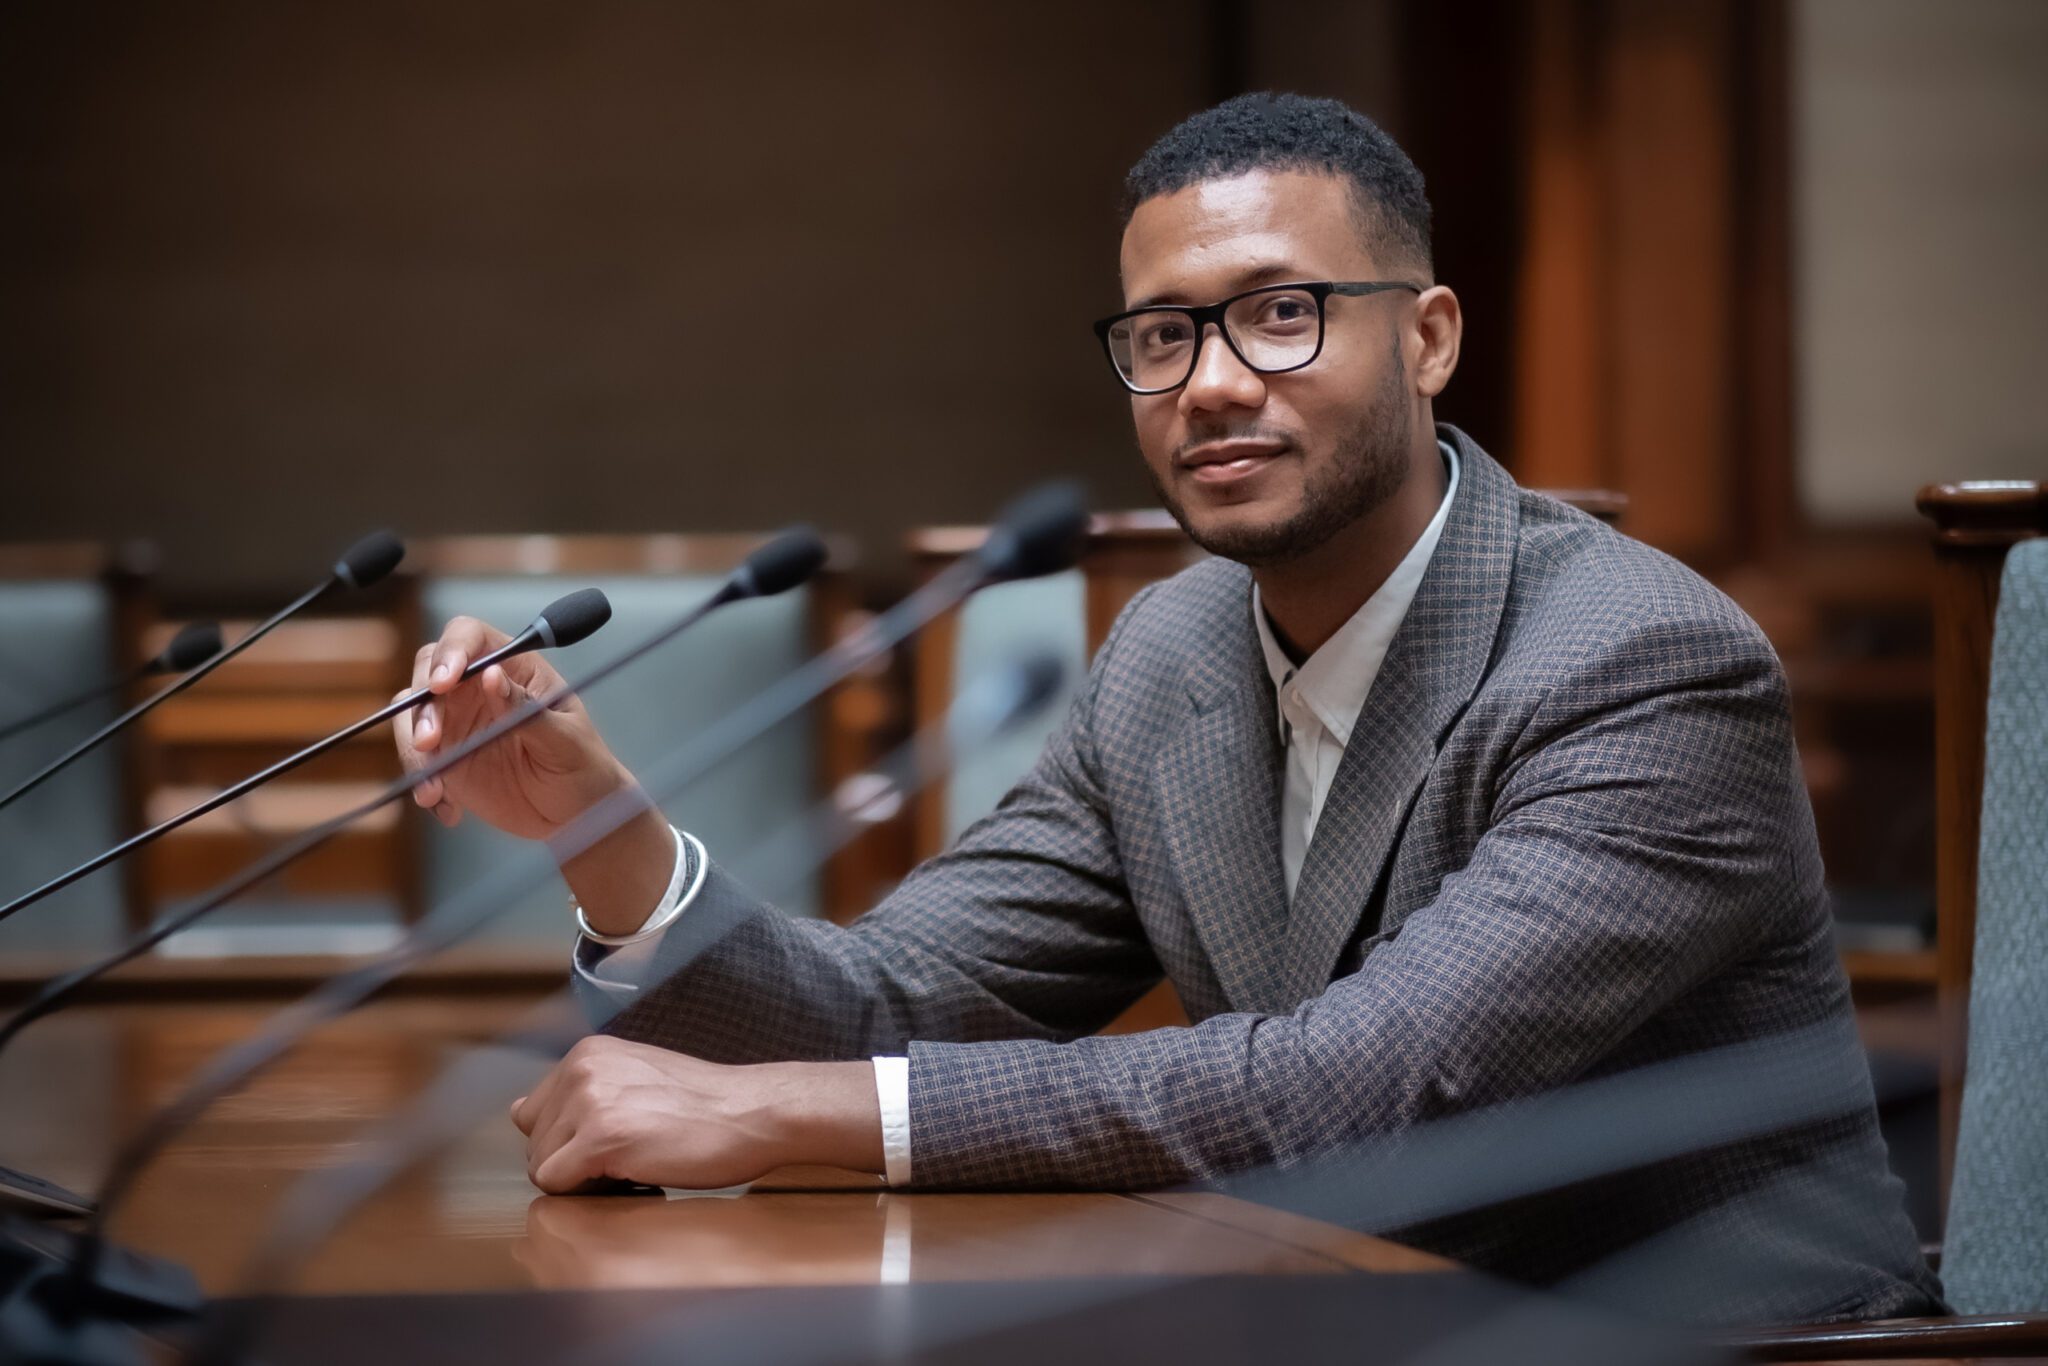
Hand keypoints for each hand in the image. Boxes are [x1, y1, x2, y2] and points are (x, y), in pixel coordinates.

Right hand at [393, 615, 626, 837]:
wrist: (575, 814)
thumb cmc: (582, 766)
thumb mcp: (565, 741)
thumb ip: (527, 710)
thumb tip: (491, 675)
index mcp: (514, 667)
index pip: (470, 637)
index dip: (450, 651)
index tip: (443, 683)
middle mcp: (478, 686)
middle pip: (428, 670)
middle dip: (422, 705)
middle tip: (430, 742)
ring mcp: (458, 720)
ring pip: (412, 714)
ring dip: (412, 749)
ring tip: (435, 789)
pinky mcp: (445, 755)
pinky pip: (416, 758)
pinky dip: (423, 781)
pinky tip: (448, 808)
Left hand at [510, 1036, 883, 1195]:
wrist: (753, 1113)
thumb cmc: (703, 1106)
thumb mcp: (633, 1077)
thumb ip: (579, 1091)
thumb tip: (516, 1111)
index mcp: (587, 1054)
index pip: (533, 1115)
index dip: (567, 1141)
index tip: (611, 1143)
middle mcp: (580, 1069)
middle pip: (534, 1144)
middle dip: (571, 1162)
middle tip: (628, 1156)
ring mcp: (590, 1100)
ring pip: (541, 1167)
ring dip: (580, 1179)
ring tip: (633, 1163)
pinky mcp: (601, 1136)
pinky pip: (555, 1185)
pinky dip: (586, 1193)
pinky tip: (631, 1175)